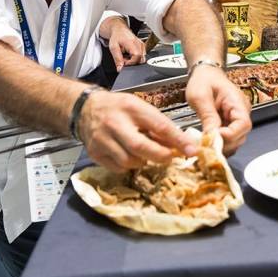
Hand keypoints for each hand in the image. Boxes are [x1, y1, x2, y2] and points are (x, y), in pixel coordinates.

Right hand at [78, 90, 198, 172]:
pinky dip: (129, 165)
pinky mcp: (95, 153)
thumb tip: (180, 144)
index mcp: (131, 108)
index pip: (159, 125)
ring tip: (144, 151)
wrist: (85, 108)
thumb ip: (159, 125)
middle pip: (141, 147)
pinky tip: (129, 155)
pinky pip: (118, 168)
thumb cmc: (119, 108)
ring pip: (130, 161)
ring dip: (144, 161)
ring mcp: (102, 140)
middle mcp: (115, 123)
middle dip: (160, 156)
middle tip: (170, 157)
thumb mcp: (140, 108)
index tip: (192, 150)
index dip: (177, 140)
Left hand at [105, 17, 144, 70]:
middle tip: (123, 58)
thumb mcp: (113, 48)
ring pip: (141, 59)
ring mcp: (142, 45)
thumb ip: (117, 59)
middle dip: (132, 62)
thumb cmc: (117, 37)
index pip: (137, 56)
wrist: (120, 30)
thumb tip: (120, 69)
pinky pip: (142, 56)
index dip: (131, 62)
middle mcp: (139, 44)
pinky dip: (135, 58)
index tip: (124, 62)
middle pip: (140, 59)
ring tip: (126, 56)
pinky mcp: (143, 47)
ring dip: (134, 60)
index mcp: (132, 43)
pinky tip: (130, 54)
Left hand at [185, 65, 251, 154]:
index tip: (215, 137)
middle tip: (207, 145)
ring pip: (235, 140)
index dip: (231, 134)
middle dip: (225, 143)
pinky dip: (220, 143)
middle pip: (241, 135)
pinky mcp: (230, 124)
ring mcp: (236, 119)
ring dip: (222, 145)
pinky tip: (208, 142)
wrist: (205, 74)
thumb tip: (212, 136)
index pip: (243, 124)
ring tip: (206, 144)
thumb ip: (208, 115)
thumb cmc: (203, 81)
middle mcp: (241, 112)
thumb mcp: (200, 96)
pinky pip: (229, 138)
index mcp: (237, 102)